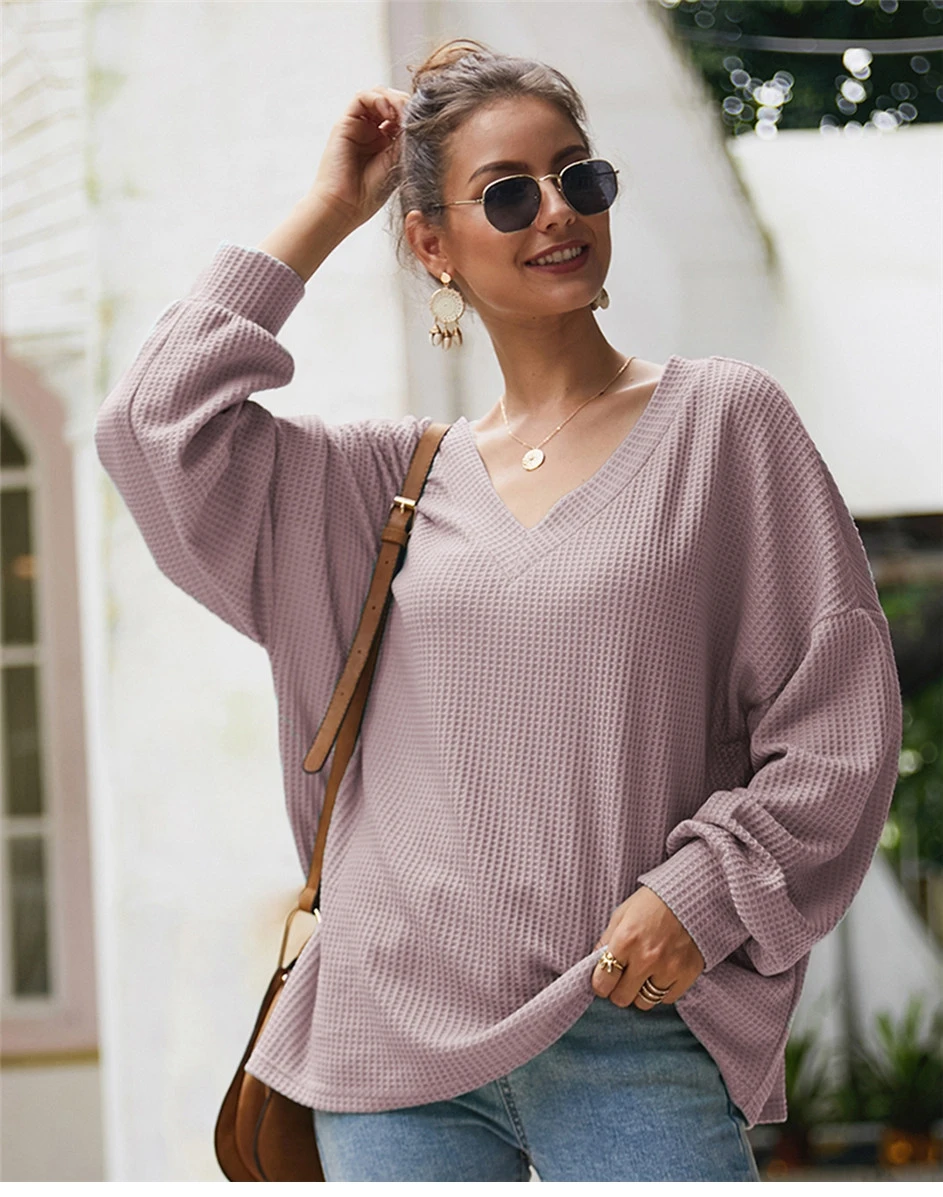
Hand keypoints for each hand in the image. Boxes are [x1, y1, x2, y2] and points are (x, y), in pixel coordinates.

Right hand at [308, 85, 410, 229]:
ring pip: (378, 95)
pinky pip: (362, 97)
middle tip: (415, 117)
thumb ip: (407, 139)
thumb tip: (421, 116)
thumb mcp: (398, 162)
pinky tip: (389, 113)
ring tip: (402, 114)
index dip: (415, 114)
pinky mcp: (345, 122)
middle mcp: (373, 132)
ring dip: (394, 99)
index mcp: (387, 143)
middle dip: (406, 104)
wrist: (345, 206)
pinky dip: (378, 99)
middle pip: (392, 102)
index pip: (404, 116)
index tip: (426, 123)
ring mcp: (359, 126)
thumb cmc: (371, 194)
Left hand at [591, 885, 704, 1008]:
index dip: (600, 984)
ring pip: (645, 1002)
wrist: (692, 894)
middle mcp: (646, 958)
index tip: (603, 981)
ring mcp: (668, 968)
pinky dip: (662, 990)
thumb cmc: (653, 902)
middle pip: (622, 998)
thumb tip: (594, 963)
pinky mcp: (687, 974)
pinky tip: (661, 973)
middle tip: (623, 979)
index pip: (603, 981)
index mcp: (626, 940)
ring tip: (643, 976)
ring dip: (640, 992)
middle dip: (618, 990)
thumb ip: (607, 940)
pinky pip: (667, 998)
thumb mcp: (622, 914)